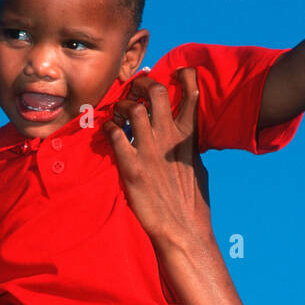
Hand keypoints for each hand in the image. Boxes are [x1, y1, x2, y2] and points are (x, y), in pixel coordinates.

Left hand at [103, 67, 214, 255]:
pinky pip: (115, 135)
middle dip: (143, 83)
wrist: (182, 230)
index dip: (183, 76)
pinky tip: (108, 132)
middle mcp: (169, 138)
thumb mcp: (197, 167)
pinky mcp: (132, 167)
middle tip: (135, 89)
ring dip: (123, 105)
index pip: (192, 93)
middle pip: (157, 91)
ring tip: (119, 111)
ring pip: (134, 109)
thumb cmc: (191, 204)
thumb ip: (189, 147)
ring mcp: (150, 151)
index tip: (173, 74)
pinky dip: (109, 128)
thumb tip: (188, 136)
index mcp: (189, 137)